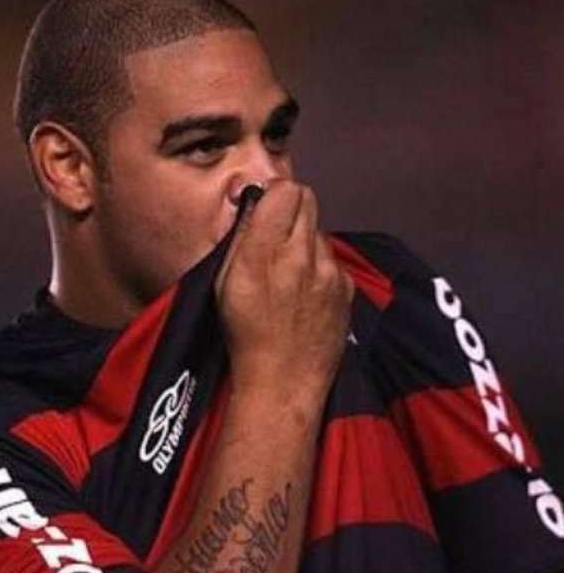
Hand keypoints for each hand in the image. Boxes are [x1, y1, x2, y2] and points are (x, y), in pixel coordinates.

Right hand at [214, 179, 354, 402]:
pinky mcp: (347, 287)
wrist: (282, 381)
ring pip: (319, 231)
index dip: (273, 195)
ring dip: (303, 240)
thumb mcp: (224, 283)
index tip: (263, 210)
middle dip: (290, 208)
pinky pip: (332, 260)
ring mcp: (330, 272)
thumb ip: (239, 238)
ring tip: (288, 272)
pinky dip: (319, 267)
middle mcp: (301, 256)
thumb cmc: (243, 334)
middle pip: (307, 199)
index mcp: (264, 253)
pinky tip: (305, 292)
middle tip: (274, 233)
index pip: (284, 190)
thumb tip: (250, 201)